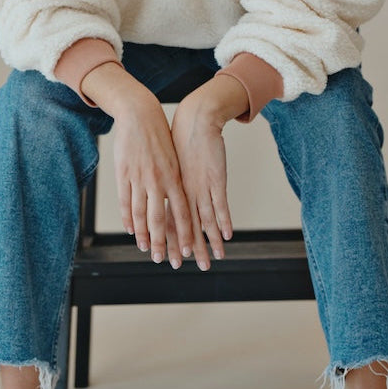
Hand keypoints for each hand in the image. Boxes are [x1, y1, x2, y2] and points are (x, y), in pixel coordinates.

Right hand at [81, 64, 193, 265]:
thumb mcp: (173, 159)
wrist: (140, 114)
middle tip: (167, 261)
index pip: (181, 212)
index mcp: (174, 177)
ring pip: (142, 214)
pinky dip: (128, 218)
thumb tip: (179, 201)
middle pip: (161, 219)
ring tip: (147, 250)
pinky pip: (126, 201)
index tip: (188, 251)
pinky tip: (131, 231)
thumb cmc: (159, 136)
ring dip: (145, 235)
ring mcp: (140, 178)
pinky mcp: (124, 174)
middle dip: (165, 243)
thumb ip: (175, 180)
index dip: (184, 233)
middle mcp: (158, 181)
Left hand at [171, 75, 248, 268]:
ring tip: (211, 261)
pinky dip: (223, 222)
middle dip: (186, 249)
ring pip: (202, 221)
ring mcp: (200, 186)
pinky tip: (227, 236)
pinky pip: (220, 205)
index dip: (169, 241)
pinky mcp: (215, 179)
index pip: (167, 221)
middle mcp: (183, 191)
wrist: (194, 120)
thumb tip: (160, 196)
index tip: (169, 258)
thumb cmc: (180, 141)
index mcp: (169, 188)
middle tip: (187, 268)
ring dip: (208, 242)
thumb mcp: (166, 163)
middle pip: (183, 226)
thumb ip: (166, 182)